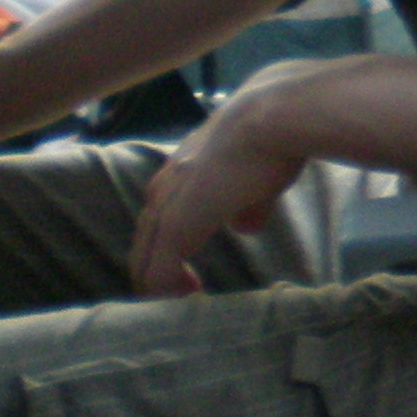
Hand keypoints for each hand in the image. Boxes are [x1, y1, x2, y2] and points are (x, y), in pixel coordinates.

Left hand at [127, 73, 310, 294]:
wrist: (272, 118)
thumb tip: (245, 227)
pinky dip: (166, 288)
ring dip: (157, 281)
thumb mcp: (258, 176)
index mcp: (182, 170)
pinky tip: (187, 295)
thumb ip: (248, 204)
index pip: (159, 214)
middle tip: (175, 291)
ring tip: (176, 298)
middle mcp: (166, 187)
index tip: (186, 267)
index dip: (168, 243)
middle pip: (144, 238)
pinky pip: (158, 270)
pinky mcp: (176, 226)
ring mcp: (168, 207)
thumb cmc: (271, 137)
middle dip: (155, 267)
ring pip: (144, 256)